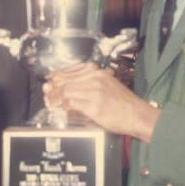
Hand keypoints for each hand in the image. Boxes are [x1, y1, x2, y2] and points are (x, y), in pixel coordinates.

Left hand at [43, 62, 159, 141]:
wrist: (137, 115)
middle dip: (52, 88)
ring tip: (52, 104)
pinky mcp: (94, 105)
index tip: (50, 83)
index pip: (69, 70)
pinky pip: (71, 103)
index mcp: (97, 71)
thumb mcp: (107, 84)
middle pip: (64, 79)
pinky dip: (63, 106)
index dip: (56, 77)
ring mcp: (94, 91)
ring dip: (55, 98)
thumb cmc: (123, 103)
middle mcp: (95, 78)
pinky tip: (62, 109)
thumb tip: (68, 85)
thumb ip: (89, 82)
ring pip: (65, 90)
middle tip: (47, 95)